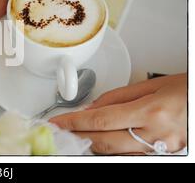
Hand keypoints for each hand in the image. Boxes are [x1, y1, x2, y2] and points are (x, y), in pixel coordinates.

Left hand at [50, 74, 186, 154]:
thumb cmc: (188, 90)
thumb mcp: (153, 84)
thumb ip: (118, 96)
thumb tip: (91, 107)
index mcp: (151, 112)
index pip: (100, 119)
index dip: (74, 122)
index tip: (58, 122)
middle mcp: (156, 135)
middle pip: (104, 142)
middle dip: (78, 137)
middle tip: (61, 132)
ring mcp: (161, 149)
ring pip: (115, 153)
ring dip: (93, 145)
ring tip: (77, 136)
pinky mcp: (163, 156)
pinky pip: (131, 156)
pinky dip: (113, 150)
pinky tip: (102, 142)